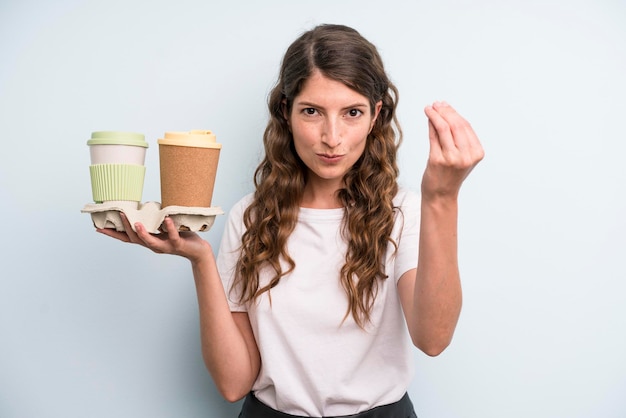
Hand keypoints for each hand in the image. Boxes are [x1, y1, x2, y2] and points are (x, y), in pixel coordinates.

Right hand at [96, 213, 211, 263]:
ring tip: (136, 222)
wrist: (197, 251)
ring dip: (142, 232)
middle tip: (118, 214)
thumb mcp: (163, 229)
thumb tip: (143, 207)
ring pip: (150, 241)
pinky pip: (172, 236)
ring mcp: (165, 246)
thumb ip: (153, 221)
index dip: (113, 233)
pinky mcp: (178, 244)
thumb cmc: (180, 237)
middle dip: (125, 228)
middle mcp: (154, 245)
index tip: (98, 227)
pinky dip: (169, 228)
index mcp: (148, 241)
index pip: (127, 238)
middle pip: (134, 239)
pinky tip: (167, 219)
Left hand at [422, 101, 483, 199]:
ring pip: (444, 128)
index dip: (453, 113)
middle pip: (456, 124)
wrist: (441, 195)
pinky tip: (427, 118)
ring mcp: (452, 158)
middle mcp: (467, 156)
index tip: (444, 105)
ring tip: (429, 108)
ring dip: (436, 115)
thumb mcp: (460, 155)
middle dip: (445, 111)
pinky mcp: (438, 160)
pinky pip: (434, 136)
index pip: (465, 126)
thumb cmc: (449, 174)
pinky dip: (431, 124)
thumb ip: (457, 136)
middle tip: (436, 104)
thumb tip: (444, 111)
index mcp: (477, 153)